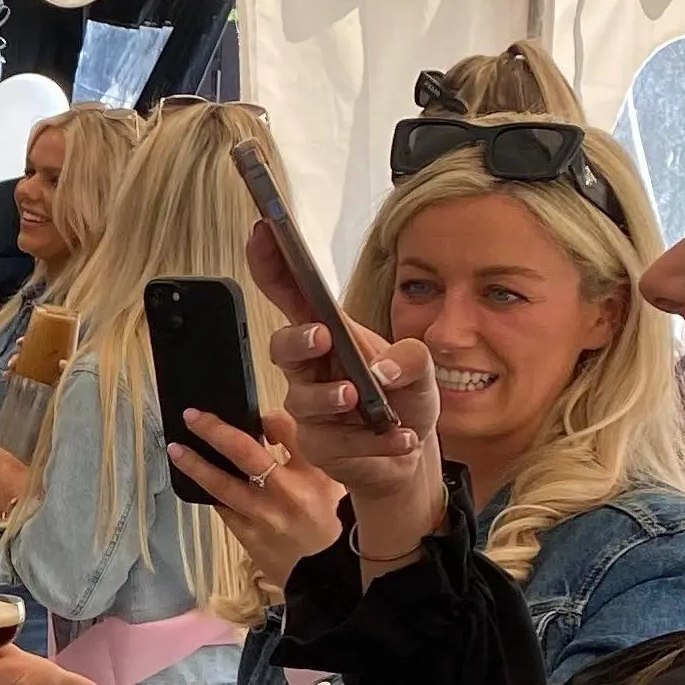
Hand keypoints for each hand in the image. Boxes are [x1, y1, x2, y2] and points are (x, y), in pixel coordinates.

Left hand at [165, 405, 348, 588]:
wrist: (328, 572)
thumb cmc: (330, 519)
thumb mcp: (329, 480)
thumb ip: (301, 449)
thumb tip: (266, 422)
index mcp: (311, 473)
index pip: (287, 431)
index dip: (267, 418)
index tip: (253, 415)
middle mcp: (285, 493)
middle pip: (244, 453)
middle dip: (215, 431)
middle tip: (191, 416)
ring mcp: (262, 517)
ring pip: (221, 486)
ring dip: (195, 466)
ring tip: (176, 450)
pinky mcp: (248, 537)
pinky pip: (222, 510)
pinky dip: (208, 493)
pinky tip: (194, 482)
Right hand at [247, 219, 446, 559]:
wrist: (408, 453)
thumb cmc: (403, 399)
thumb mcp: (421, 368)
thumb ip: (411, 357)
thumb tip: (379, 371)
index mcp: (331, 334)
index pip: (291, 293)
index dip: (272, 263)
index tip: (263, 231)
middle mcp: (312, 368)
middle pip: (281, 345)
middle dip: (297, 339)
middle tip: (321, 337)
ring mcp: (309, 407)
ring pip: (301, 398)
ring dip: (330, 396)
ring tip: (359, 398)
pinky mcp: (317, 444)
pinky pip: (336, 440)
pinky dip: (375, 440)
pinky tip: (401, 439)